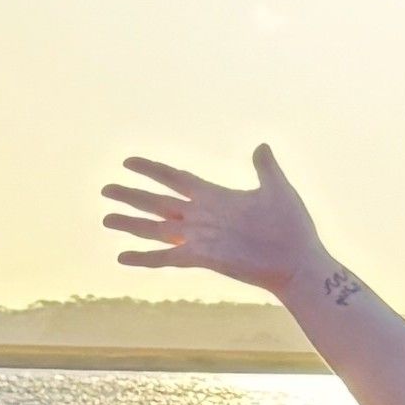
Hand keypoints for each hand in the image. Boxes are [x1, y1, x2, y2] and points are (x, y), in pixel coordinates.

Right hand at [105, 144, 324, 295]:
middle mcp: (202, 217)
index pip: (175, 178)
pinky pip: (167, 258)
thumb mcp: (278, 189)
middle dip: (131, 196)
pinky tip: (122, 256)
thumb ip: (265, 167)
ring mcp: (200, 238)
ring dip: (130, 224)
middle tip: (105, 189)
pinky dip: (145, 257)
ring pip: (156, 229)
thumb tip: (261, 145)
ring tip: (105, 219)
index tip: (128, 161)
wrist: (299, 260)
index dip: (152, 170)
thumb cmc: (293, 226)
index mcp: (215, 197)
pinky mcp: (203, 258)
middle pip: (157, 202)